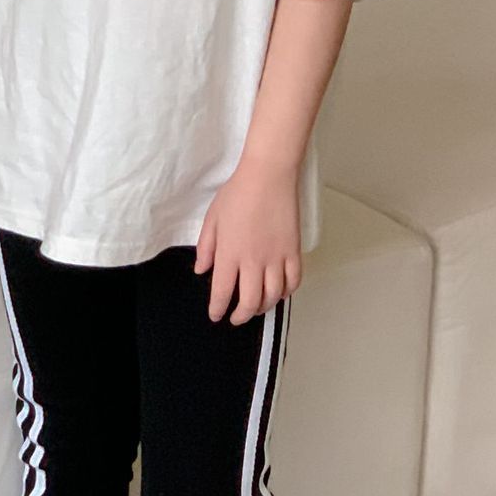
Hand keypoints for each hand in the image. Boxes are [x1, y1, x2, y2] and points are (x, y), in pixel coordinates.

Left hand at [194, 158, 302, 325]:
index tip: (216, 316)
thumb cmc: (237, 194)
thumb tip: (201, 270)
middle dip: (242, 316)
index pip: (223, 292)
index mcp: (230, 254)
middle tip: (236, 318)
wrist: (268, 176)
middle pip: (250, 302)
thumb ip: (206, 247)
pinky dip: (286, 292)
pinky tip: (279, 292)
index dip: (218, 309)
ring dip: (264, 307)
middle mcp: (254, 261)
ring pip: (273, 296)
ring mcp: (276, 257)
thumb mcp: (212, 219)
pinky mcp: (293, 251)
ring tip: (256, 308)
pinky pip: (293, 281)